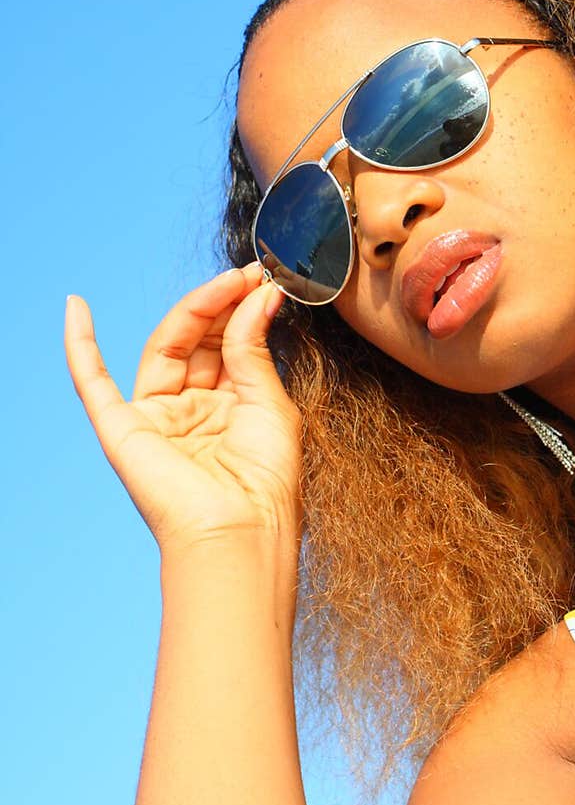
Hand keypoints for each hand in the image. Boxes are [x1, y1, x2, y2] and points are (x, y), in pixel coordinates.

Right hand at [64, 263, 302, 555]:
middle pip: (196, 340)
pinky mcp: (122, 431)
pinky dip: (79, 346)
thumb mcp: (269, 401)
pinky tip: (76, 307)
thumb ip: (253, 347)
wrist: (241, 530)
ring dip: (192, 310)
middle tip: (249, 275)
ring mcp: (154, 418)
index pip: (226, 344)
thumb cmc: (265, 479)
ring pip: (163, 348)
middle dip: (221, 304)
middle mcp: (189, 410)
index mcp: (226, 407)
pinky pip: (92, 384)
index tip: (263, 281)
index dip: (240, 310)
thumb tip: (257, 293)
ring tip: (226, 281)